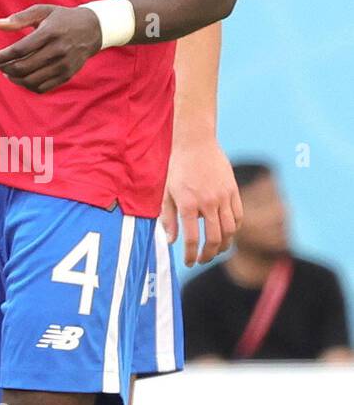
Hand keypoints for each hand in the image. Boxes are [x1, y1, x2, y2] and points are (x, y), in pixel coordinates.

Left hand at [0, 3, 102, 92]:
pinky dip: (28, 86)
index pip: (20, 49)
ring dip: (15, 79)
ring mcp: (64, 65)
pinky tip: (21, 78)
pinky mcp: (67, 75)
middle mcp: (58, 50)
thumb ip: (19, 18)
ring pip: (32, 80)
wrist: (92, 29)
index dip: (3, 57)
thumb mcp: (42, 11)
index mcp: (49, 33)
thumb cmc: (62, 18)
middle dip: (6, 69)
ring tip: (7, 72)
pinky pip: (43, 87)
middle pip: (24, 67)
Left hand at [161, 136, 240, 265]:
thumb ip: (168, 218)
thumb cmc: (177, 167)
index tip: (189, 262)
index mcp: (188, 203)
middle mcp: (207, 202)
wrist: (195, 142)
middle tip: (202, 260)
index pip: (192, 238)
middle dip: (208, 254)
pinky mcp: (234, 191)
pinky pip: (239, 216)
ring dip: (224, 245)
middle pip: (214, 238)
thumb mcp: (166, 192)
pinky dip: (234, 229)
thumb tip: (170, 241)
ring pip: (230, 230)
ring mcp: (223, 197)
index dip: (190, 254)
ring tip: (215, 250)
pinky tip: (227, 233)